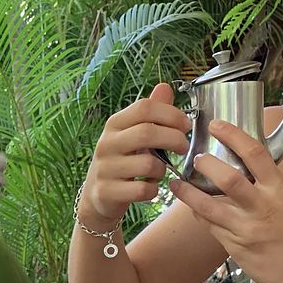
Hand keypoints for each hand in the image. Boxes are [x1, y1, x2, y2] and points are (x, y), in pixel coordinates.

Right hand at [78, 83, 190, 225]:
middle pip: (147, 132)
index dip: (171, 114)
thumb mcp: (132, 133)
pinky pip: (142, 190)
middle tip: (183, 148)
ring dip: (163, 169)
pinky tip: (150, 187)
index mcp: (114, 124)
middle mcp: (107, 143)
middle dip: (174, 139)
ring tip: (160, 171)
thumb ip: (151, 113)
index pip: (144, 108)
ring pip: (148, 164)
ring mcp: (105, 168)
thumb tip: (165, 87)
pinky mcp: (106, 192)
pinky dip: (153, 190)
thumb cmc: (122, 160)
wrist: (96, 195)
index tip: (185, 125)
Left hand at [168, 120, 282, 282]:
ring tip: (176, 183)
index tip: (216, 125)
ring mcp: (246, 228)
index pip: (255, 153)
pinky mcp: (234, 247)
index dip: (233, 135)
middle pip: (229, 179)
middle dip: (207, 165)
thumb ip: (265, 181)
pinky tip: (191, 206)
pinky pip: (209, 226)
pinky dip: (198, 213)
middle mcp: (262, 207)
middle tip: (195, 157)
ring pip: (208, 207)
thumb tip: (241, 160)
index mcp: (278, 189)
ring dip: (188, 193)